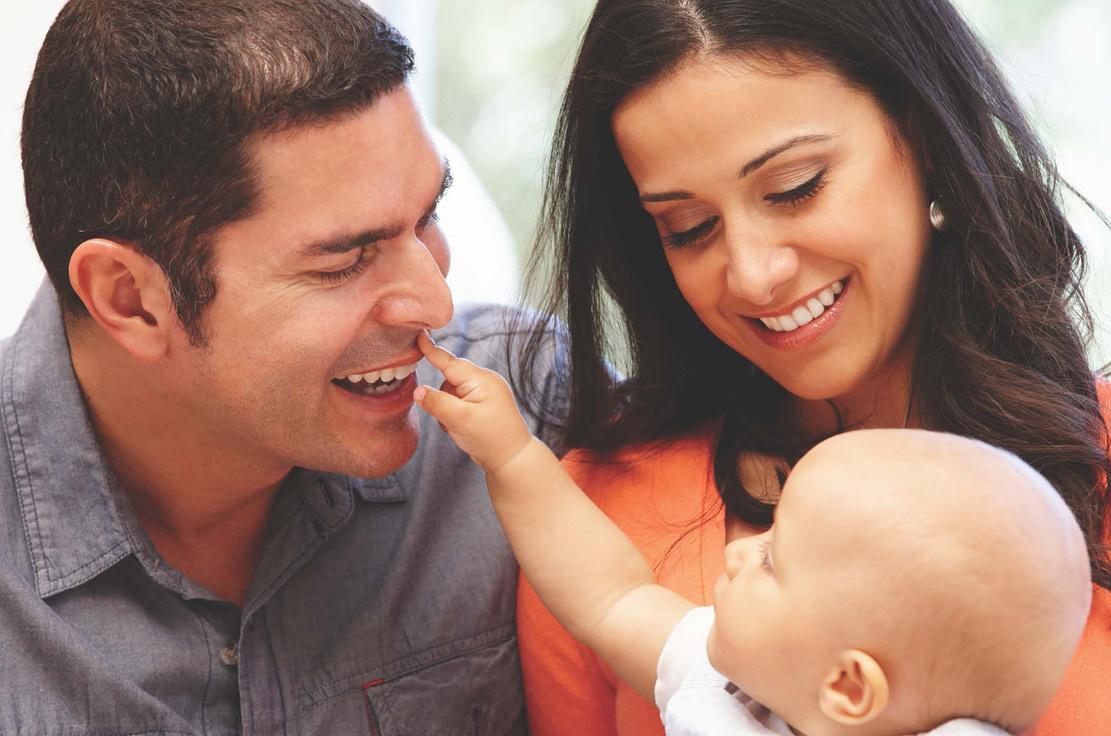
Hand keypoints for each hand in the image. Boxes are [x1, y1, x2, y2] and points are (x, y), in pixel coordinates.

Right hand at [413, 332, 533, 472]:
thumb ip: (436, 403)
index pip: (450, 361)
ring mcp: (484, 393)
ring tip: (460, 428)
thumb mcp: (460, 420)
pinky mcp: (482, 404)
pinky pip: (458, 403)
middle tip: (451, 419)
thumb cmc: (491, 438)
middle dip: (443, 399)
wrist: (513, 459)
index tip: (418, 335)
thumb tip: (417, 391)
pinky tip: (463, 429)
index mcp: (481, 379)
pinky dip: (454, 415)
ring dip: (447, 410)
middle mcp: (484, 381)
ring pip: (450, 393)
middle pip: (449, 379)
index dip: (432, 350)